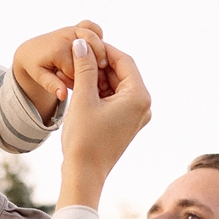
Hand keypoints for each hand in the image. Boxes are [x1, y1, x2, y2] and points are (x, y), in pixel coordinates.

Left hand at [12, 20, 107, 114]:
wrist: (31, 50)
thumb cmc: (36, 66)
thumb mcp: (40, 77)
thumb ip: (52, 86)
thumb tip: (62, 96)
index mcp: (58, 51)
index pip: (79, 69)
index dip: (82, 80)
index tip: (79, 87)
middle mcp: (66, 36)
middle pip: (91, 52)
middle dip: (94, 67)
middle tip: (97, 79)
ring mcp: (72, 29)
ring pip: (95, 38)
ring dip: (100, 52)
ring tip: (100, 66)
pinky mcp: (76, 26)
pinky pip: (92, 27)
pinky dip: (98, 36)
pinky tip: (97, 49)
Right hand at [56, 36, 150, 210]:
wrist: (84, 174)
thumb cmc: (84, 139)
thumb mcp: (83, 98)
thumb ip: (85, 68)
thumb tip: (82, 43)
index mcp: (139, 96)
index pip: (124, 60)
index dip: (103, 49)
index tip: (84, 44)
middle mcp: (143, 105)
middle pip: (122, 73)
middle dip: (99, 64)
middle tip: (77, 58)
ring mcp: (136, 116)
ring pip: (117, 86)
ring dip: (97, 78)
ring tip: (75, 73)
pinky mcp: (126, 124)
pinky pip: (115, 100)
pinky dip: (100, 92)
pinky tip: (81, 89)